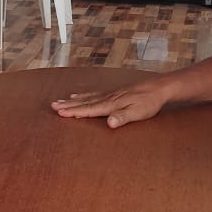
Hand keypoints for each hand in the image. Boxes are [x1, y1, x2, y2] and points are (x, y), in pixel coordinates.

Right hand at [50, 83, 166, 128]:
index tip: (60, 113)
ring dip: (74, 100)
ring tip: (61, 100)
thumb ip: (123, 117)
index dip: (74, 112)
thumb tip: (110, 123)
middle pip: (85, 102)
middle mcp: (108, 98)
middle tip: (53, 106)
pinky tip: (80, 94)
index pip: (89, 109)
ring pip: (88, 97)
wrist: (159, 88)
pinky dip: (85, 94)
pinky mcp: (115, 92)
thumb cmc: (149, 102)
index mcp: (111, 105)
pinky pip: (95, 93)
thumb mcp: (138, 112)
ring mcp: (111, 94)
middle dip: (68, 105)